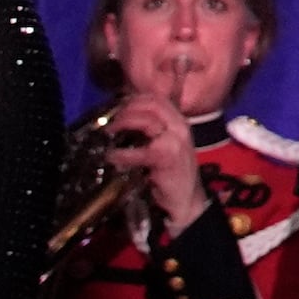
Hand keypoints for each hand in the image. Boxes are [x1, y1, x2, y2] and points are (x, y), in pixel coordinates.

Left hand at [98, 92, 210, 231]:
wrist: (188, 199)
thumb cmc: (174, 173)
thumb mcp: (168, 145)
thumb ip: (154, 131)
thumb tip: (126, 119)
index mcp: (180, 123)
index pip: (158, 99)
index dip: (136, 99)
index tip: (119, 106)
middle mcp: (180, 127)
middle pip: (152, 105)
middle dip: (128, 109)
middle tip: (112, 120)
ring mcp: (174, 141)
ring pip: (146, 121)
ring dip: (123, 123)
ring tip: (110, 132)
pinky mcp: (164, 158)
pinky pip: (137, 151)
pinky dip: (120, 154)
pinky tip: (112, 157)